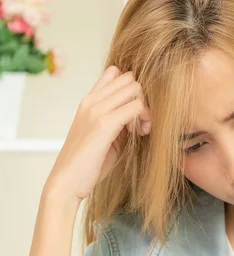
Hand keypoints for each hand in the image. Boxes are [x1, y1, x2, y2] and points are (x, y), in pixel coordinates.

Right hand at [45, 65, 150, 202]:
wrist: (66, 182)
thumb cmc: (86, 164)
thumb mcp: (103, 136)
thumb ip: (118, 121)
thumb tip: (137, 116)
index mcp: (89, 102)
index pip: (115, 72)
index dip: (132, 90)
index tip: (134, 112)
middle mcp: (91, 101)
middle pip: (129, 78)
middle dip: (142, 98)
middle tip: (141, 122)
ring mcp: (96, 110)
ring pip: (135, 88)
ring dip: (145, 108)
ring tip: (141, 129)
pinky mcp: (104, 124)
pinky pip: (135, 106)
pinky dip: (144, 118)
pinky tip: (141, 134)